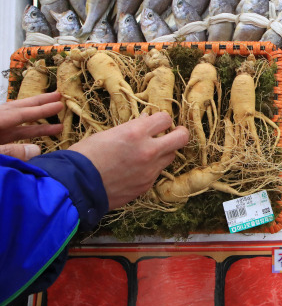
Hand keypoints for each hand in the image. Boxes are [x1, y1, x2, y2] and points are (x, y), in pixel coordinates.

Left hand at [0, 92, 62, 160]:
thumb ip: (11, 152)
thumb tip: (36, 150)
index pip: (20, 114)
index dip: (40, 110)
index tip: (59, 105)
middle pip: (18, 109)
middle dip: (39, 102)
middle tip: (57, 95)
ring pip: (17, 120)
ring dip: (37, 116)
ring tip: (55, 111)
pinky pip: (14, 132)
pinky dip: (28, 129)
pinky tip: (40, 129)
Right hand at [69, 112, 188, 209]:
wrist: (76, 186)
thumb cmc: (84, 156)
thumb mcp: (107, 134)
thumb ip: (131, 128)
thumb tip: (146, 121)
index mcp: (136, 133)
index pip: (165, 119)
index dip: (162, 119)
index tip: (157, 121)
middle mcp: (148, 151)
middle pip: (181, 138)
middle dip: (179, 133)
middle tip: (174, 133)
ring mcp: (150, 170)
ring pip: (171, 156)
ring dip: (164, 152)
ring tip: (149, 152)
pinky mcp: (146, 185)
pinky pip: (156, 173)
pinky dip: (151, 168)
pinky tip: (135, 169)